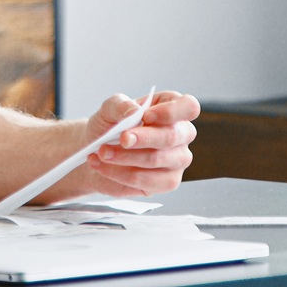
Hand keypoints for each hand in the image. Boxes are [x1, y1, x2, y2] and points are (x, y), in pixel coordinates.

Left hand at [82, 90, 198, 197]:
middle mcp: (182, 134)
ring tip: (103, 152)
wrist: (97, 152)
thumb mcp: (109, 108)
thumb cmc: (110, 126)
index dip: (170, 112)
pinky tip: (104, 166)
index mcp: (173, 108)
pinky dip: (120, 174)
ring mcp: (177, 160)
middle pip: (172, 136)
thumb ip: (120, 105)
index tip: (145, 116)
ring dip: (125, 157)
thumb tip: (133, 110)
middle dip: (142, 138)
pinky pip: (147, 181)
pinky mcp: (167, 182)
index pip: (189, 107)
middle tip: (121, 138)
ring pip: (157, 159)